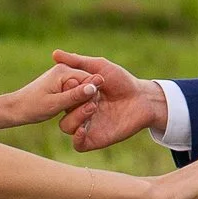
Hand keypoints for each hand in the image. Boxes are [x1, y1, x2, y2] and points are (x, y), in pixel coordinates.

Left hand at [1, 62, 101, 127]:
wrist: (15, 108)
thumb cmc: (32, 107)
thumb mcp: (55, 104)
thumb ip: (75, 96)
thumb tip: (94, 87)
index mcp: (63, 71)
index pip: (90, 79)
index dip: (92, 95)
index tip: (87, 109)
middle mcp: (64, 69)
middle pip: (87, 82)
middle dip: (86, 98)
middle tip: (78, 112)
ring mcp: (62, 75)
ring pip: (82, 88)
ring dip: (80, 101)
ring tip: (70, 111)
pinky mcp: (61, 83)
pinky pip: (75, 90)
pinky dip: (74, 100)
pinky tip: (68, 109)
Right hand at [50, 51, 168, 151]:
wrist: (142, 98)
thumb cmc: (122, 81)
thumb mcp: (99, 67)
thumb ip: (78, 62)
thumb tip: (55, 53)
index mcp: (77, 95)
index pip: (61, 94)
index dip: (66, 88)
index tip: (76, 81)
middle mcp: (79, 110)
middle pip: (61, 110)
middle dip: (72, 101)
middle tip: (91, 93)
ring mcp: (86, 125)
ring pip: (66, 126)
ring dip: (76, 116)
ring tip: (92, 107)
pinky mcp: (96, 139)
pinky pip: (78, 144)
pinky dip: (77, 138)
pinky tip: (83, 128)